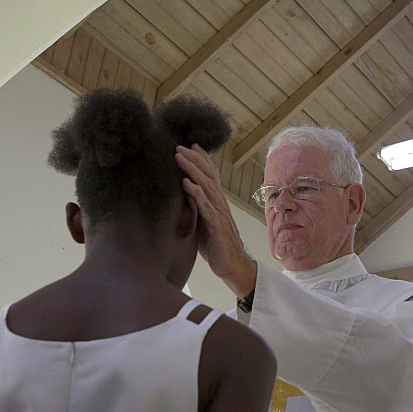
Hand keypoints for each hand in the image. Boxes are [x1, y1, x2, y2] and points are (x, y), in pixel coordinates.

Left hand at [175, 144, 257, 296]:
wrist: (233, 266)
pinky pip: (205, 206)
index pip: (210, 175)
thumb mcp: (204, 222)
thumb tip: (184, 195)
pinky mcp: (216, 225)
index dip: (202, 159)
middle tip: (179, 146)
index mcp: (217, 202)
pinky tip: (185, 183)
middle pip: (208, 175)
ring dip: (191, 170)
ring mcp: (219, 213)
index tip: (191, 145)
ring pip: (206, 186)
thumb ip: (197, 208)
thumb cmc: (217, 246)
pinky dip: (195, 193)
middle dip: (193, 159)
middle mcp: (220, 203)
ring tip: (179, 157)